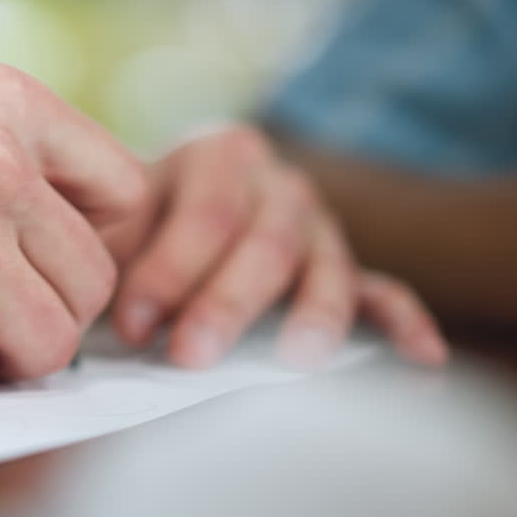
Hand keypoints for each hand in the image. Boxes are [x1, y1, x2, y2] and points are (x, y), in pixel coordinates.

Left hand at [112, 124, 448, 369]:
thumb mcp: (109, 222)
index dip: (169, 270)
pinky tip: (422, 360)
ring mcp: (318, 228)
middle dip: (226, 302)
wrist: (154, 223)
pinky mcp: (344, 273)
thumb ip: (102, 250)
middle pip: (265, 241)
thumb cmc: (126, 232)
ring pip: (326, 266)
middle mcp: (279, 182)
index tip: (132, 326)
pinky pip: (381, 292)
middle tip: (189, 357)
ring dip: (311, 316)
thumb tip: (93, 310)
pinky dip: (404, 324)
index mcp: (219, 153)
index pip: (206, 211)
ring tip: (295, 363)